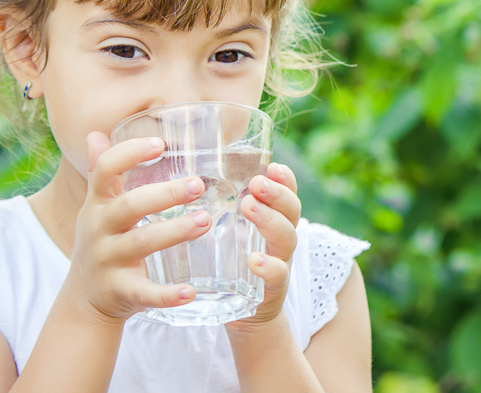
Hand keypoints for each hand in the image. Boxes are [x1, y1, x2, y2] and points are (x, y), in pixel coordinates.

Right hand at [65, 131, 211, 323]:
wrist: (84, 300)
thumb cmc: (101, 242)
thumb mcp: (96, 207)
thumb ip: (100, 173)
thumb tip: (95, 134)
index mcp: (98, 205)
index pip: (105, 171)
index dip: (129, 153)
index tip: (160, 144)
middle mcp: (100, 230)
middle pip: (130, 206)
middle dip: (164, 194)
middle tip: (198, 185)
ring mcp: (108, 261)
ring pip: (141, 243)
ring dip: (175, 232)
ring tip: (205, 221)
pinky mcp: (121, 291)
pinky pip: (145, 292)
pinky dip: (167, 294)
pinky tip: (191, 291)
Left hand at [227, 162, 301, 330]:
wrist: (247, 315)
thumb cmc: (234, 264)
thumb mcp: (232, 232)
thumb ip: (221, 206)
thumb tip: (188, 173)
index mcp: (274, 219)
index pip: (287, 192)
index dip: (285, 179)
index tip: (272, 166)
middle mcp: (282, 237)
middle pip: (291, 209)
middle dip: (276, 193)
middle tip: (256, 183)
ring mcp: (281, 262)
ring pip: (287, 237)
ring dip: (270, 219)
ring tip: (249, 207)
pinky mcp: (273, 289)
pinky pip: (278, 275)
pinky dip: (269, 266)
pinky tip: (254, 260)